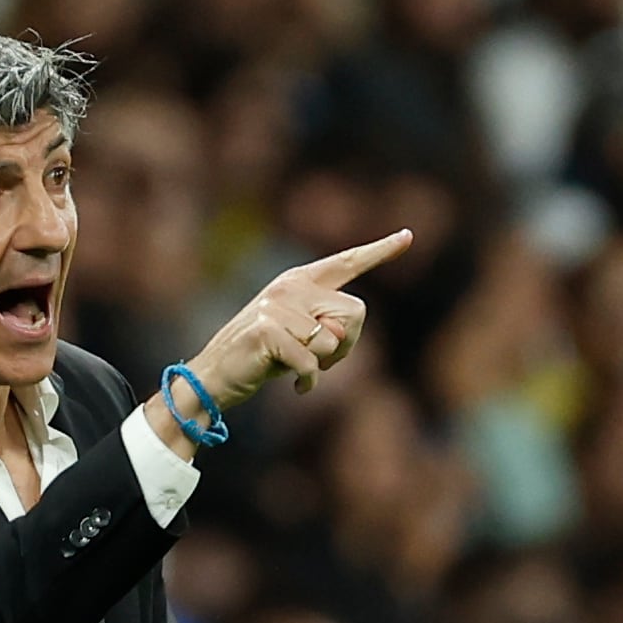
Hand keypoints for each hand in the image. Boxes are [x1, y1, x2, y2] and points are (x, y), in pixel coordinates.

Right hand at [145, 229, 411, 453]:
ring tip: (296, 367)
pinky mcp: (267, 330)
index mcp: (300, 280)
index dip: (380, 251)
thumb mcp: (300, 336)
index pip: (347, 262)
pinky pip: (311, 362)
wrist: (214, 377)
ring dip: (323, 365)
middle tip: (320, 361)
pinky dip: (308, 381)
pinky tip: (295, 386)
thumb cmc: (264, 358)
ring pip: (333, 340)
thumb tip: (344, 329)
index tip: (407, 236)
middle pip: (355, 312)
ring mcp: (276, 306)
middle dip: (347, 345)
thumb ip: (326, 324)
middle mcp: (290, 285)